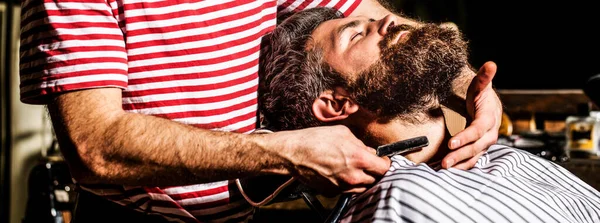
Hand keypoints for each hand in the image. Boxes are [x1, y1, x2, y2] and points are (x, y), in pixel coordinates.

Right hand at [274, 125, 390, 194]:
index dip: (385, 163)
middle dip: (374, 172)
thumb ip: (360, 144)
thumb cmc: (315, 139)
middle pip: (375, 180)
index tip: (382, 160)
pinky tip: (339, 173)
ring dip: (362, 179)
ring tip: (352, 168)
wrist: (293, 153)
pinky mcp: (332, 192)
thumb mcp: (343, 133)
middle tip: (367, 163)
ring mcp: (343, 187)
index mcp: (359, 159)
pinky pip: (347, 190)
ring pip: (362, 187)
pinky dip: (347, 184)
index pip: (384, 168)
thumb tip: (369, 151)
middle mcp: (353, 176)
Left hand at [442, 61, 501, 169]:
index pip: (478, 129)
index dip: (466, 137)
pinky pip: (472, 160)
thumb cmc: (480, 95)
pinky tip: (449, 170)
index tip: (451, 142)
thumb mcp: (480, 86)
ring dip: (459, 163)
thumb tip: (491, 64)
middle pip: (476, 146)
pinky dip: (461, 166)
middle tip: (444, 162)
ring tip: (444, 168)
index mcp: (489, 118)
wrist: (487, 106)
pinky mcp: (479, 149)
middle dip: (460, 154)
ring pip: (474, 156)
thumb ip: (484, 77)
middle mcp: (490, 133)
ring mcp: (485, 143)